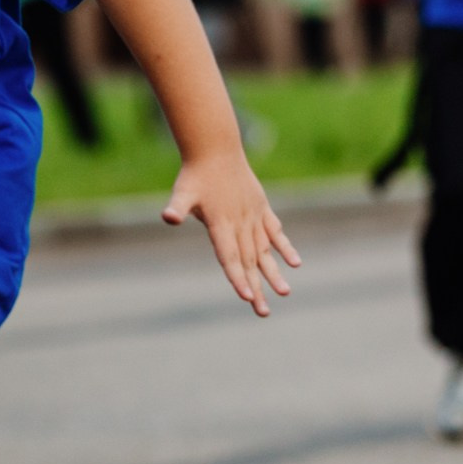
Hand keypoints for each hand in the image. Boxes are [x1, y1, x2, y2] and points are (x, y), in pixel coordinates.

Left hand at [163, 151, 301, 317]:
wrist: (216, 150)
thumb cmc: (195, 175)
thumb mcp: (182, 192)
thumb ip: (177, 207)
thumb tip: (167, 217)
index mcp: (221, 223)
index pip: (229, 256)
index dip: (237, 277)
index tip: (245, 297)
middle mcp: (240, 223)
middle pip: (249, 261)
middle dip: (256, 288)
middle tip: (263, 313)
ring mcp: (253, 217)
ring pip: (265, 250)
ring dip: (274, 273)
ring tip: (285, 293)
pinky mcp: (261, 209)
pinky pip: (275, 231)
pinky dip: (284, 246)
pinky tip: (295, 263)